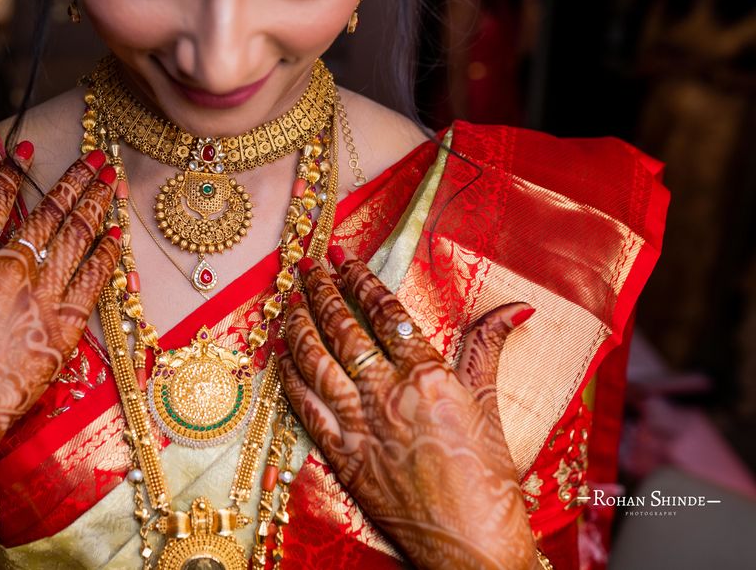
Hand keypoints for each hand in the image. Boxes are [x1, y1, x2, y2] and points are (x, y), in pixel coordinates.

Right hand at [0, 144, 119, 567]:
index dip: (13, 172)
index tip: (27, 151)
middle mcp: (7, 269)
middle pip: (46, 214)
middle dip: (73, 181)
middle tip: (95, 158)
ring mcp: (39, 298)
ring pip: (74, 238)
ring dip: (96, 205)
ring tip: (111, 181)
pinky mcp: (63, 330)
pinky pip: (91, 282)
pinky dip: (105, 254)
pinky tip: (116, 235)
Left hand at [280, 246, 538, 569]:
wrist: (470, 547)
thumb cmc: (490, 482)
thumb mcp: (492, 406)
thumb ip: (489, 349)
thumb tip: (517, 307)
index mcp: (428, 377)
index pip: (386, 314)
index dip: (361, 280)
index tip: (344, 257)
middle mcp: (388, 394)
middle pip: (344, 329)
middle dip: (321, 291)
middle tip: (307, 265)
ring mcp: (360, 425)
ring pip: (317, 362)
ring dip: (299, 326)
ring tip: (289, 299)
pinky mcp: (342, 456)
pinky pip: (306, 408)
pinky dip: (290, 378)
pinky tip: (281, 357)